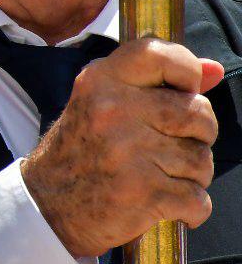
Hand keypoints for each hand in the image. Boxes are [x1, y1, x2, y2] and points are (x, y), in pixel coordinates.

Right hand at [22, 37, 223, 258]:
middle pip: (199, 112)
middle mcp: (113, 109)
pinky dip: (191, 209)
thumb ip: (159, 83)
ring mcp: (127, 151)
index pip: (161, 54)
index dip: (187, 72)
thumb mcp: (106, 102)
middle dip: (199, 135)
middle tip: (171, 145)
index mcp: (101, 80)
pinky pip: (199, 199)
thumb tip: (214, 70)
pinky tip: (166, 204)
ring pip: (202, 160)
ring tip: (160, 176)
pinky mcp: (142, 192)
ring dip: (192, 176)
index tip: (182, 92)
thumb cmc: (84, 150)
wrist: (48, 203)